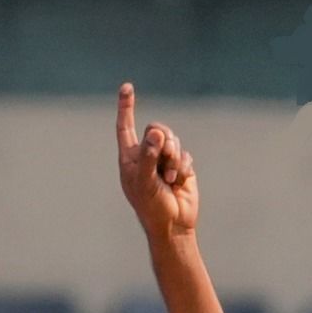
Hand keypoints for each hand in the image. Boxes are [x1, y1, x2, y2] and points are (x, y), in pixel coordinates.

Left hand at [116, 83, 197, 243]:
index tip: (126, 87)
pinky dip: (183, 167)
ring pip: (173, 141)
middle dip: (164, 143)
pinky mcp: (181, 165)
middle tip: (164, 162)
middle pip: (157, 129)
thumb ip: (148, 156)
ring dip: (174, 159)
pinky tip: (179, 183)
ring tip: (170, 179)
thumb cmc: (151, 207)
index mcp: (129, 158)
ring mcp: (163, 160)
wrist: (172, 225)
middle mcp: (145, 155)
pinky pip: (185, 154)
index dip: (126, 107)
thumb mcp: (145, 182)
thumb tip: (155, 133)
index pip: (126, 127)